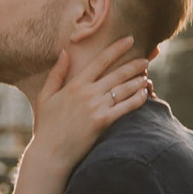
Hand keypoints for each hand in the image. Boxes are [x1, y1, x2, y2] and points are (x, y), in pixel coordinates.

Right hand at [13, 26, 150, 193]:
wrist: (50, 153)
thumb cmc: (46, 126)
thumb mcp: (45, 96)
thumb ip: (57, 73)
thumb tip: (65, 52)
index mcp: (75, 85)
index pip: (100, 61)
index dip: (117, 48)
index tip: (130, 40)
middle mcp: (88, 93)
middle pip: (117, 74)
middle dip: (134, 64)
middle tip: (147, 58)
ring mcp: (96, 107)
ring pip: (124, 89)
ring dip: (138, 81)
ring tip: (146, 77)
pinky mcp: (103, 122)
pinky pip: (125, 107)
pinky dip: (137, 99)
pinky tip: (144, 94)